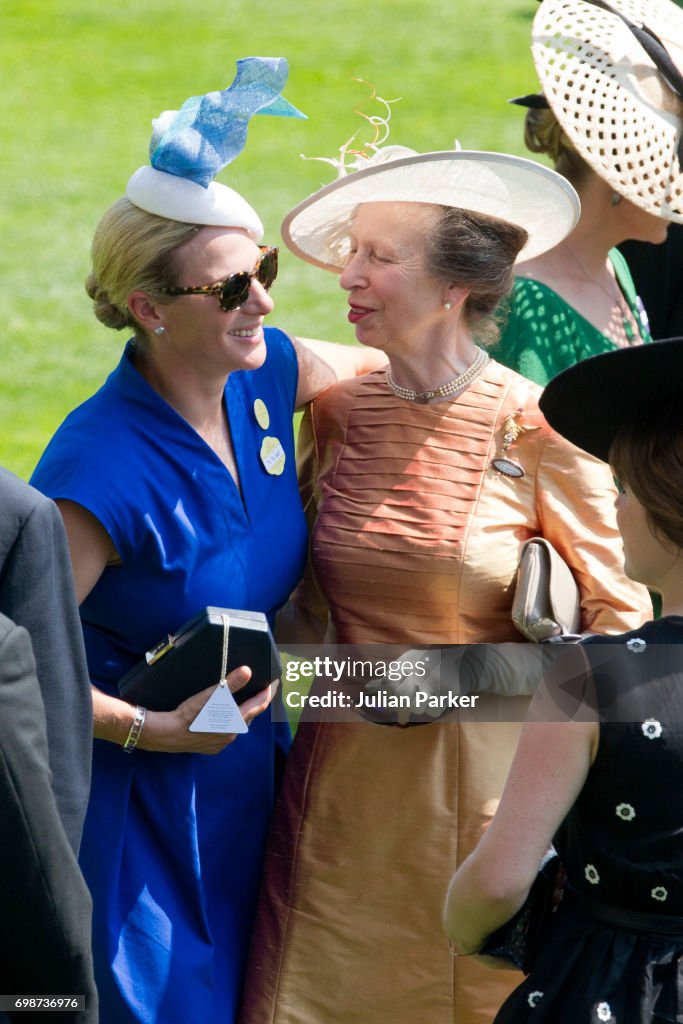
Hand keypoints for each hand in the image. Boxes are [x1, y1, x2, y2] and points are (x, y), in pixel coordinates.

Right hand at [138, 666, 277, 753]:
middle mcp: (232, 735)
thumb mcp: (210, 695)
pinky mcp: (211, 747)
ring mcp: (221, 743)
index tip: (275, 682)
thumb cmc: (188, 713)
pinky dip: (228, 723)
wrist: (166, 734)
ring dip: (241, 713)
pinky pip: (225, 733)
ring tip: (243, 700)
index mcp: (235, 722)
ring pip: (237, 725)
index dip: (268, 693)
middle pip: (249, 715)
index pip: (259, 705)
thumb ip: (231, 683)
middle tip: (261, 689)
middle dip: (255, 702)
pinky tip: (222, 716)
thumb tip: (248, 670)